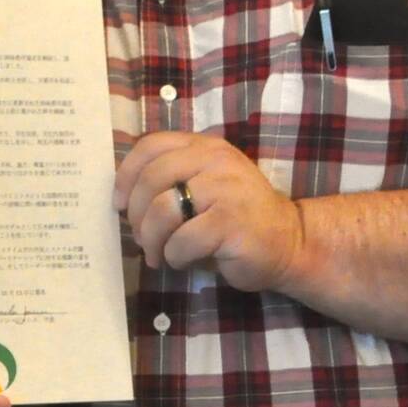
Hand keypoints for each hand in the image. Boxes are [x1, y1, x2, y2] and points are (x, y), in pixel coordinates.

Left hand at [114, 130, 304, 293]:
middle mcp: (216, 161)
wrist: (288, 242)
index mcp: (205, 147)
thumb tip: (121, 199)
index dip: (126, 175)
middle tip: (141, 237)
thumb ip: (170, 180)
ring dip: (151, 239)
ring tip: (158, 254)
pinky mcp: (232, 222)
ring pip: (162, 210)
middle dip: (136, 214)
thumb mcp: (203, 185)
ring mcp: (227, 189)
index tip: (118, 203)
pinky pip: (182, 240)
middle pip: (151, 179)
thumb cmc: (235, 218)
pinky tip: (183, 260)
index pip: (150, 146)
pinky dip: (174, 256)